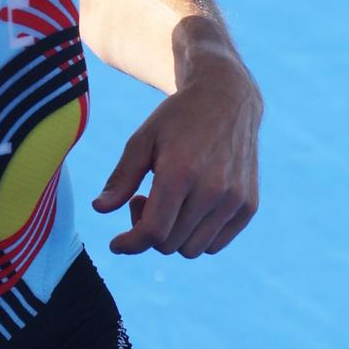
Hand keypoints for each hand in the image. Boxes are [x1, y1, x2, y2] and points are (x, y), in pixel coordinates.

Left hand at [90, 61, 259, 257]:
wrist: (228, 98)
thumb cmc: (178, 119)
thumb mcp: (142, 140)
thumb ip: (121, 178)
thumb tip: (99, 209)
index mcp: (181, 171)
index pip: (153, 231)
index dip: (130, 243)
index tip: (116, 244)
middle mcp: (212, 189)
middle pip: (169, 244)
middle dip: (148, 231)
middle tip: (143, 199)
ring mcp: (234, 199)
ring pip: (192, 250)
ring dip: (173, 236)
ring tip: (169, 203)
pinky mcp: (249, 205)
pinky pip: (214, 245)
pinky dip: (197, 237)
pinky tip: (189, 209)